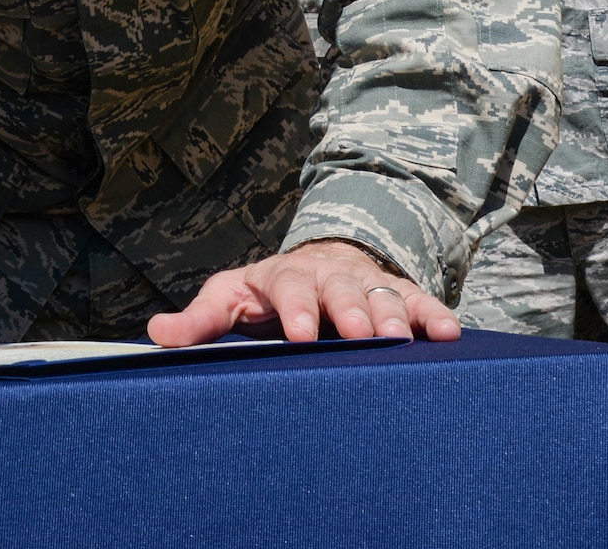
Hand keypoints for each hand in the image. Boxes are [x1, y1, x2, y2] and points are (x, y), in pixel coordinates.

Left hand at [146, 240, 459, 345]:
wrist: (312, 266)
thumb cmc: (264, 295)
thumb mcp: (228, 299)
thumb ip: (200, 319)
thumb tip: (157, 332)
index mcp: (282, 276)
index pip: (288, 287)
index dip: (295, 309)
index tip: (300, 334)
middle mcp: (327, 274)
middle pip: (341, 288)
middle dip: (351, 311)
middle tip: (363, 337)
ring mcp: (364, 282)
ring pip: (382, 295)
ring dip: (394, 316)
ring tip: (402, 341)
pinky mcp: (396, 294)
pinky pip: (419, 301)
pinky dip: (434, 316)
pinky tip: (449, 334)